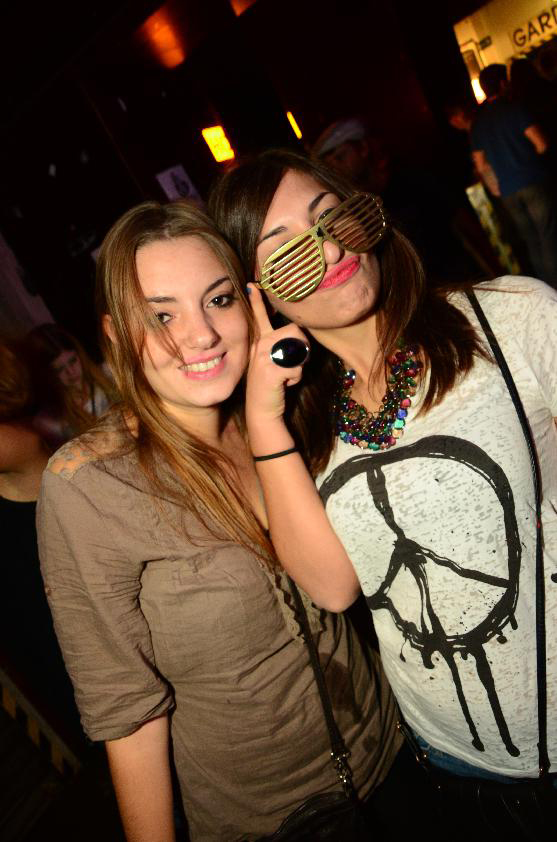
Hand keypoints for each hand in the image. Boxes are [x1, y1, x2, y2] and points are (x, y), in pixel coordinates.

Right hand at [246, 284, 308, 431]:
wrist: (261, 411)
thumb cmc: (271, 387)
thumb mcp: (272, 363)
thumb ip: (281, 348)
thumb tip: (299, 339)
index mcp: (259, 343)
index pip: (259, 318)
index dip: (258, 301)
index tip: (253, 285)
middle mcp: (259, 346)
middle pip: (295, 331)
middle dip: (304, 347)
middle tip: (296, 362)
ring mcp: (263, 358)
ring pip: (298, 348)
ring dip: (300, 364)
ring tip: (288, 374)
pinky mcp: (271, 371)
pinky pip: (297, 367)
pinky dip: (297, 378)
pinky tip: (286, 384)